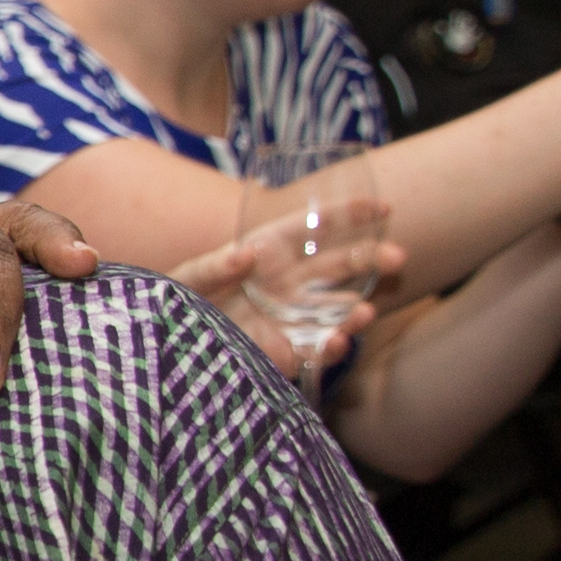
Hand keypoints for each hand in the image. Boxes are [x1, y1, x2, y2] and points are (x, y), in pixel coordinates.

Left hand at [164, 218, 392, 383]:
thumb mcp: (188, 278)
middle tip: (398, 257)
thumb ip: (213, 266)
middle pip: (339, 266)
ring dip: (354, 312)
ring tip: (364, 312)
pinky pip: (316, 349)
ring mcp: (289, 316)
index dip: (349, 215)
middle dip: (371, 260)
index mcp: (268, 251)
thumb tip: (244, 256)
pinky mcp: (284, 351)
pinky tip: (337, 343)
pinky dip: (330, 348)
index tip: (384, 209)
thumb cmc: (174, 300)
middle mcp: (287, 282)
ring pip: (334, 310)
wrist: (162, 342)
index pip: (313, 227)